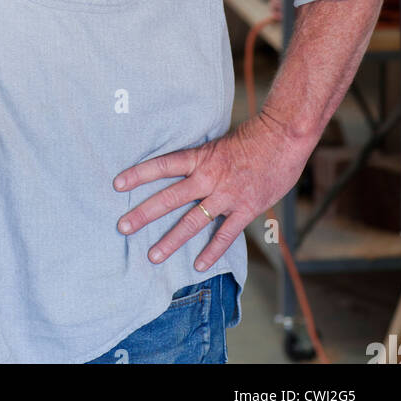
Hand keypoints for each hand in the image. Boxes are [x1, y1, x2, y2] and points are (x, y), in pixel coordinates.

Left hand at [112, 114, 310, 271]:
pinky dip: (212, 251)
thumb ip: (202, 159)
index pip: (162, 165)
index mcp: (200, 157)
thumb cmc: (252, 135)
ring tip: (152, 255)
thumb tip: (185, 167)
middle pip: (169, 198)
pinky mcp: (245, 209)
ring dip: (171, 240)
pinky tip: (199, 265)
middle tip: (122, 226)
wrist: (283, 137)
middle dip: (144, 213)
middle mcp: (208, 177)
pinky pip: (225, 234)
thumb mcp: (219, 141)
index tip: (117, 184)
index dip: (138, 174)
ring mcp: (226, 195)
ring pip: (192, 222)